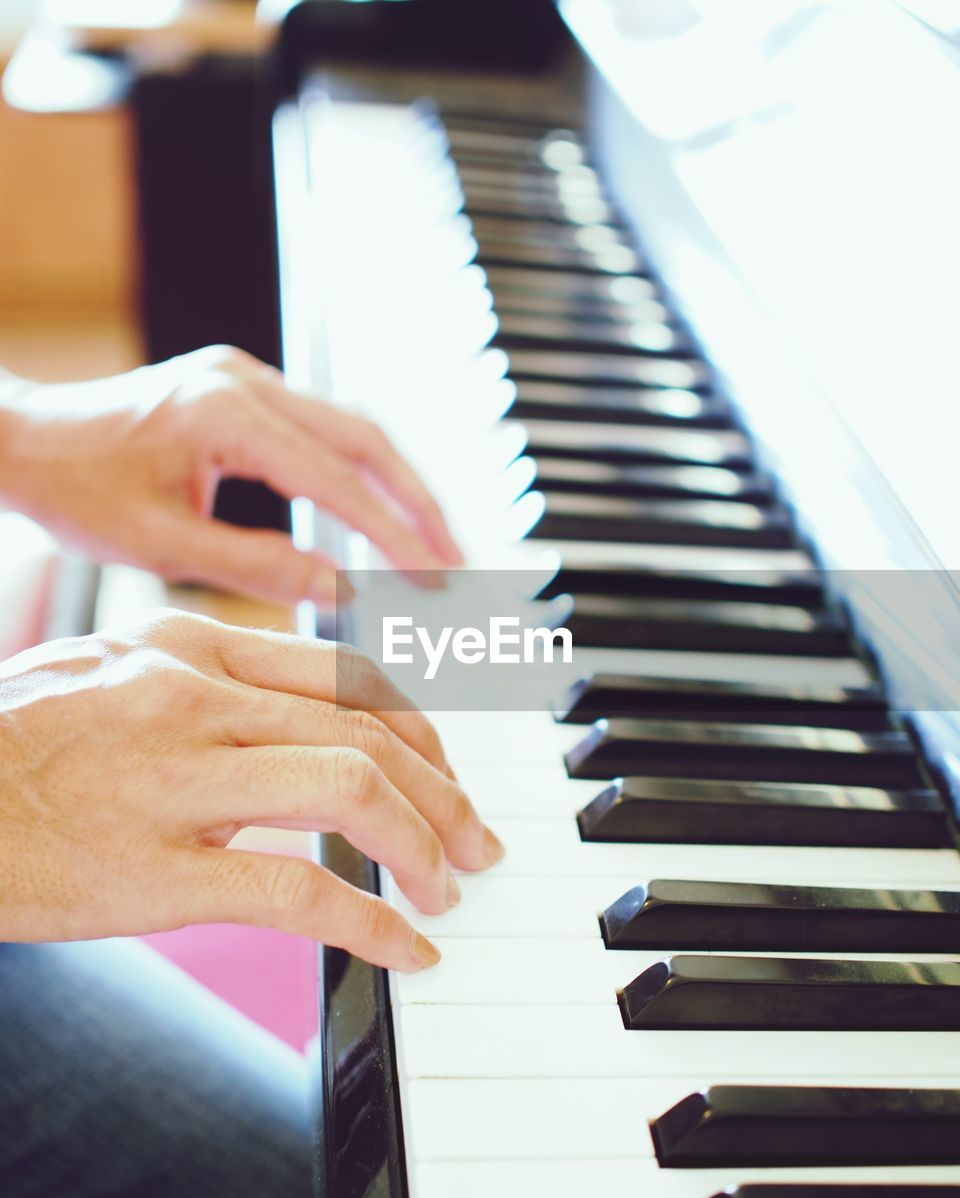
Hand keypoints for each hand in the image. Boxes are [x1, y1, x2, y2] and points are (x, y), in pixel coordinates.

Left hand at [0, 346, 461, 603]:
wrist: (24, 440)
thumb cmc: (77, 492)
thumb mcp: (163, 545)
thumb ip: (257, 567)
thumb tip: (341, 591)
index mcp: (224, 411)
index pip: (334, 478)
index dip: (392, 534)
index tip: (434, 580)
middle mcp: (245, 380)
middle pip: (366, 438)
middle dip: (419, 504)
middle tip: (458, 564)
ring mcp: (248, 379)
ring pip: (353, 429)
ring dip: (398, 487)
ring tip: (434, 546)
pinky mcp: (245, 392)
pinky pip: (324, 431)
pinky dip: (361, 475)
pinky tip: (382, 515)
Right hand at [0, 610, 500, 968]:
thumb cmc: (8, 744)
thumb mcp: (106, 672)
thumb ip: (200, 681)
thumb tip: (291, 714)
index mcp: (187, 646)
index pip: (346, 676)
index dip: (420, 731)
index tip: (446, 773)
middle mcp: (192, 696)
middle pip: (368, 729)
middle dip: (445, 791)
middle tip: (477, 841)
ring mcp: (174, 779)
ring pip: (352, 787)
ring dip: (424, 844)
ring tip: (448, 889)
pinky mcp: (154, 870)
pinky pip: (300, 888)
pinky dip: (372, 923)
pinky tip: (404, 949)